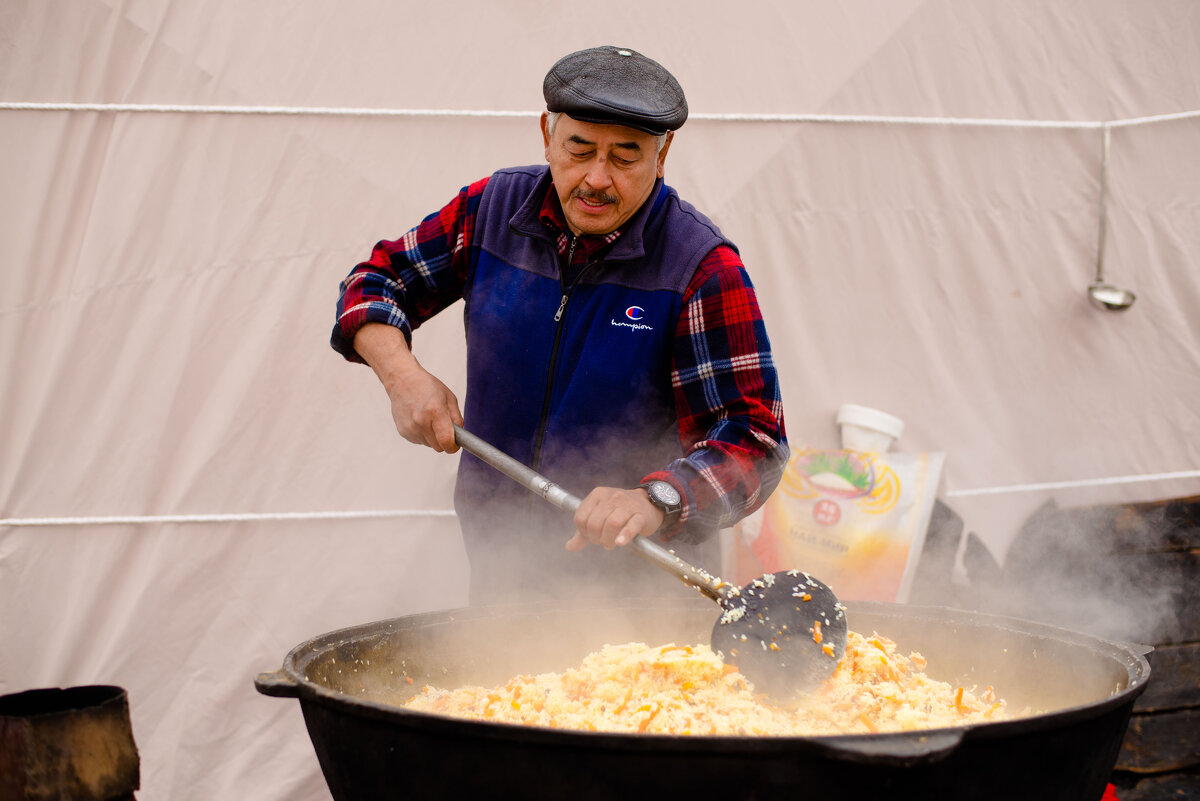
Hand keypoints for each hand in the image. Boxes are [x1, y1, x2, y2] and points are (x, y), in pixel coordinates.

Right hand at [353, 323, 461, 452]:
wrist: (402, 380)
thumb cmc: (427, 386)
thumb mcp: (449, 398)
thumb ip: (457, 419)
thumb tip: (460, 437)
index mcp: (434, 411)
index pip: (446, 441)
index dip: (453, 447)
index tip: (455, 445)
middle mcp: (420, 422)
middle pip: (438, 447)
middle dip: (443, 441)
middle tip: (443, 428)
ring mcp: (410, 428)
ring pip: (428, 444)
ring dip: (432, 437)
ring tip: (429, 419)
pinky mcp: (402, 432)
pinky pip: (418, 441)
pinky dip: (422, 434)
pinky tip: (419, 420)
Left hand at [565, 487, 664, 551]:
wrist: (648, 503)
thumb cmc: (620, 512)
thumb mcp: (599, 516)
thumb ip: (584, 531)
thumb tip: (569, 547)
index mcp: (597, 495)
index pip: (581, 518)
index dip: (584, 532)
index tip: (592, 537)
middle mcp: (611, 497)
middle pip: (595, 523)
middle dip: (596, 538)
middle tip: (603, 542)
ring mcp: (627, 505)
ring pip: (612, 524)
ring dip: (608, 539)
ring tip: (611, 543)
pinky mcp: (641, 515)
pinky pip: (631, 525)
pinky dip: (624, 535)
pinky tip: (620, 543)